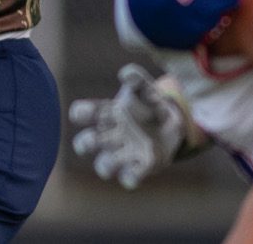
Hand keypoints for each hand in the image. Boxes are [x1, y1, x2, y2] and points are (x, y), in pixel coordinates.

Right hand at [69, 63, 184, 188]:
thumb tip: (125, 74)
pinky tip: (134, 174)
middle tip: (89, 142)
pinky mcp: (140, 166)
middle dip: (84, 144)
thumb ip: (138, 79)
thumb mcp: (146, 89)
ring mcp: (124, 153)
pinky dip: (129, 177)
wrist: (173, 123)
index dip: (80, 114)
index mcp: (108, 114)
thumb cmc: (149, 105)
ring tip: (116, 157)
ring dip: (106, 164)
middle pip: (87, 143)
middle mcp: (110, 136)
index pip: (86, 114)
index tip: (79, 113)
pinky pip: (129, 177)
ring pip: (104, 165)